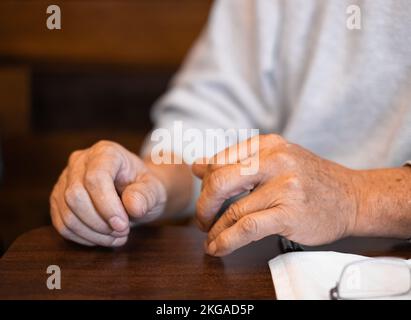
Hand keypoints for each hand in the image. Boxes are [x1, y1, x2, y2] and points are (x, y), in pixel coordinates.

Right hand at [50, 140, 166, 246]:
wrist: (135, 193)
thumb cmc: (144, 188)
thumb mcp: (155, 190)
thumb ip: (147, 195)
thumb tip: (133, 206)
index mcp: (105, 152)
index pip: (95, 178)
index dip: (107, 206)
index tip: (123, 225)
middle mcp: (80, 161)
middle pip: (75, 196)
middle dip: (100, 222)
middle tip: (122, 231)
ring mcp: (65, 180)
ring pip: (67, 214)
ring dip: (93, 233)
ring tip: (116, 236)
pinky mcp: (58, 199)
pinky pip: (62, 225)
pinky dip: (83, 237)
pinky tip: (102, 238)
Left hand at [193, 134, 361, 255]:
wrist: (352, 197)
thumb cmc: (309, 179)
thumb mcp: (273, 160)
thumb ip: (235, 163)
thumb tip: (197, 166)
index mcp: (267, 145)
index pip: (220, 161)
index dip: (205, 184)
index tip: (204, 199)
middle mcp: (275, 161)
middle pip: (221, 181)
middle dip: (204, 205)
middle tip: (202, 220)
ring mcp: (284, 187)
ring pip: (233, 209)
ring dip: (214, 228)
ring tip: (209, 238)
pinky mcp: (290, 213)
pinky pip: (247, 228)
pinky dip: (227, 240)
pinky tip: (219, 248)